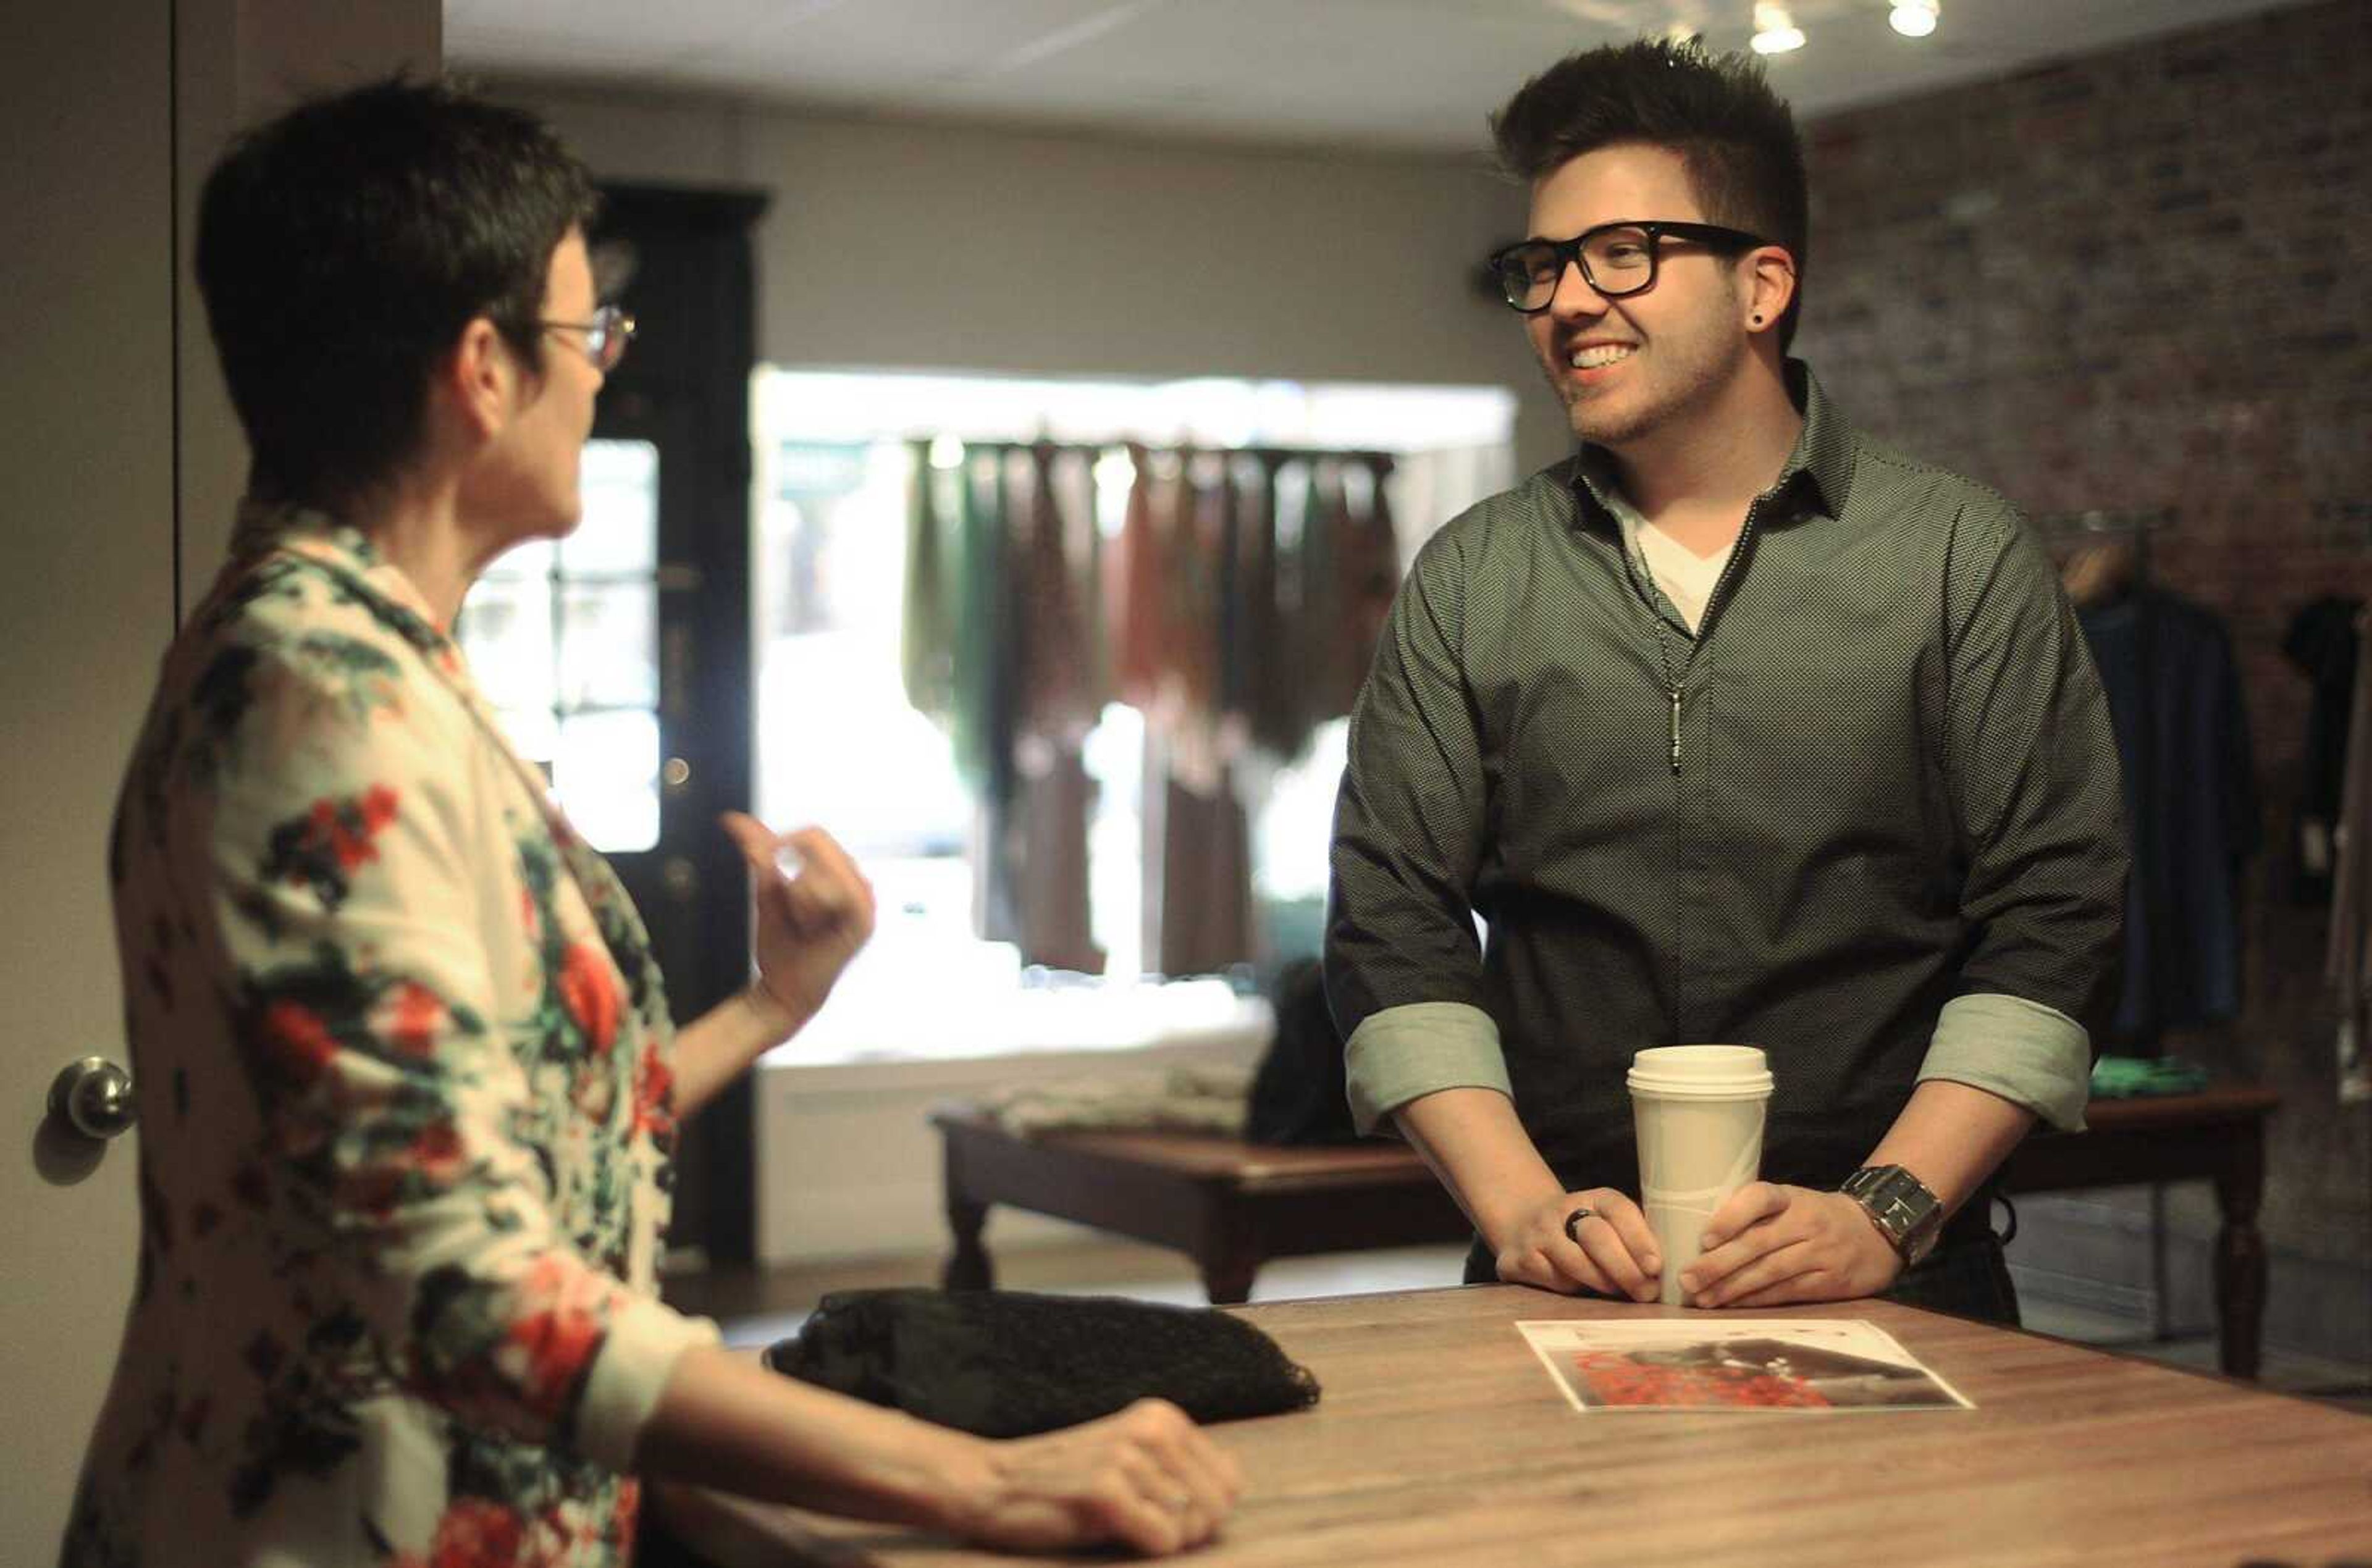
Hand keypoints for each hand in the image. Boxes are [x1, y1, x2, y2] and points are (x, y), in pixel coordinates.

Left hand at [719, 812, 875, 1028]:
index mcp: (841, 872)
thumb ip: (757, 853)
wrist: (783, 990)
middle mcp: (859, 881)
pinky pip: (832, 890)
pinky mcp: (863, 919)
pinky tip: (809, 927)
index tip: (763, 868)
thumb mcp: (765, 889)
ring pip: (820, 868)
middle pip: (818, 842)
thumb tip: (731, 819)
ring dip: (798, 894)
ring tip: (802, 922)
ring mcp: (866, 900)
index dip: (782, 843)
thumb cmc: (780, 944)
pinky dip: (809, 906)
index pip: (814, 834)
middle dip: (789, 870)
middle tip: (787, 907)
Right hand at [951, 1398, 1241, 1555]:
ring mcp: (1128, 1458)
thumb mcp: (1129, 1457)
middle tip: (1140, 1528)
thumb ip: (1180, 1464)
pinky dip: (1145, 1549)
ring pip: (1192, 1526)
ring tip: (1121, 1527)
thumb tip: (1235, 1478)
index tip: (1159, 1513)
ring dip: (1162, 1540)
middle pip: (1217, 1507)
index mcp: (1162, 1418)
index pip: (1229, 1482)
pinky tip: (1109, 1534)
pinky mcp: (1106, 1491)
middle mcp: (1151, 1430)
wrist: (993, 1485)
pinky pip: (1164, 1541)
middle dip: (1188, 1531)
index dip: (1202, 1513)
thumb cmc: (1066, 1483)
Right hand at [1490, 1188, 1661, 1300]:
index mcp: (1595, 1198)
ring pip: (1575, 1262)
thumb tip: (1663, 1274)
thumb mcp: (1609, 1225)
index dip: (1640, 1238)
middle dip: (1625, 1268)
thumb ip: (1634, 1241)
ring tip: (1619, 1294)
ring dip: (1603, 1283)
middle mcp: (1562, 1209)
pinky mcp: (1519, 1259)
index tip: (1656, 1266)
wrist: (1524, 1225)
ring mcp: (1538, 1233)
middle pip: (1598, 1236)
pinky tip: (1584, 1290)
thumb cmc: (1583, 1233)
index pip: (1620, 1209)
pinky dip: (1574, 1289)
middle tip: (1645, 1291)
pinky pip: (1554, 1280)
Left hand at [1680, 1183, 1902, 1308]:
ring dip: (1732, 1288)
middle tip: (1687, 1279)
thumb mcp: (1790, 1201)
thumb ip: (1753, 1212)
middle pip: (1757, 1243)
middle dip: (1718, 1264)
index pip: (1759, 1197)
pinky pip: (1786, 1292)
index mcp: (1790, 1197)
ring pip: (1770, 1272)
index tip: (1704, 1238)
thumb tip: (1700, 1238)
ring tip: (1702, 1299)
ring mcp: (1820, 1252)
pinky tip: (1733, 1305)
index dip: (1730, 1217)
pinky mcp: (1830, 1281)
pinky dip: (1757, 1300)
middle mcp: (1806, 1222)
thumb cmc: (1814, 1216)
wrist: (1876, 1232)